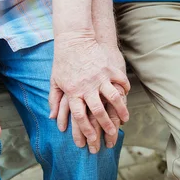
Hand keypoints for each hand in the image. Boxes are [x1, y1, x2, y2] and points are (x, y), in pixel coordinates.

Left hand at [49, 31, 129, 148]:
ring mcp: (99, 77)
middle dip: (106, 125)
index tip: (92, 140)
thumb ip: (55, 100)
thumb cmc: (63, 61)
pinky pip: (120, 81)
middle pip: (98, 110)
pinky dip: (124, 88)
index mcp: (73, 91)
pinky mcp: (109, 68)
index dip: (86, 130)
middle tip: (112, 136)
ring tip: (125, 119)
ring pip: (113, 97)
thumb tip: (52, 118)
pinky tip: (126, 95)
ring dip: (120, 110)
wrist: (73, 39)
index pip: (79, 115)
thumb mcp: (55, 81)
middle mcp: (87, 86)